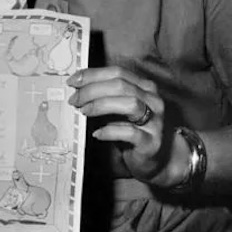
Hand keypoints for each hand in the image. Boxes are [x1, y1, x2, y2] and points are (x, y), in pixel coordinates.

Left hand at [67, 66, 176, 185]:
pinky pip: (130, 132)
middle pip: (121, 85)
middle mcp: (153, 100)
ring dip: (101, 105)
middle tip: (75, 99)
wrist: (158, 159)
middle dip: (92, 90)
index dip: (93, 74)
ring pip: (129, 104)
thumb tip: (78, 87)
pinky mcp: (151, 143)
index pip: (117, 72)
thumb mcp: (120, 108)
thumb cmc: (133, 129)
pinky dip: (110, 131)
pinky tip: (97, 133)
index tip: (74, 81)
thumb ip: (106, 95)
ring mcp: (155, 121)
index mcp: (145, 86)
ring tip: (84, 112)